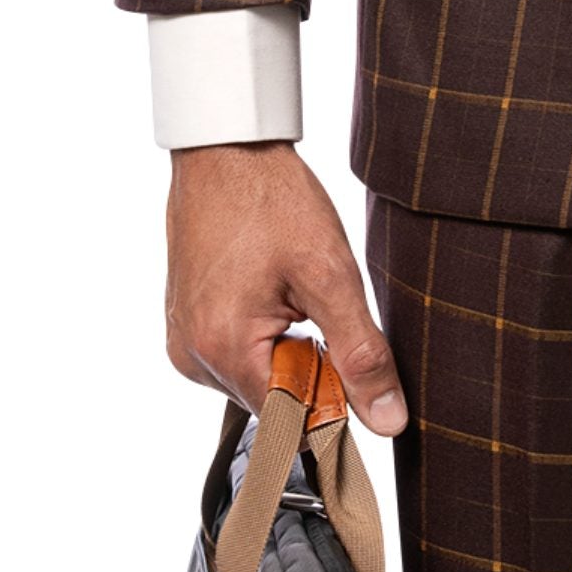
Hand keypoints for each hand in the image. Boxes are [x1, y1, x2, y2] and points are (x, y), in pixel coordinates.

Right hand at [165, 143, 410, 436]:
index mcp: (222, 350)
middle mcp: (193, 357)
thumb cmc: (274, 200)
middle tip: (318, 304)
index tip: (348, 352)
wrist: (227, 149)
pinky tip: (273, 291)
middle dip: (309, 367)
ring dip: (288, 351)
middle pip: (274, 401)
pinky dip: (265, 336)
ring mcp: (184, 342)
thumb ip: (360, 354)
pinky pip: (237, 355)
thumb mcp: (331, 275)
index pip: (291, 421)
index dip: (332, 396)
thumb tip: (387, 421)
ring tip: (292, 291)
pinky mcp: (185, 326)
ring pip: (258, 379)